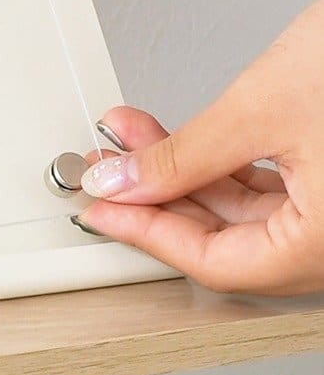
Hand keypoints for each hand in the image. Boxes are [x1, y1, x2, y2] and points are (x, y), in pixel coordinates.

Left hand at [74, 0, 323, 294]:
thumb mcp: (259, 109)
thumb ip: (183, 155)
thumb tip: (123, 181)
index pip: (220, 265)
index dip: (150, 235)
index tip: (101, 208)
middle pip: (231, 243)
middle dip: (160, 198)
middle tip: (108, 167)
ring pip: (248, 215)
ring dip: (185, 176)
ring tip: (131, 138)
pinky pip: (273, 191)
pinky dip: (223, 166)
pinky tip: (181, 139)